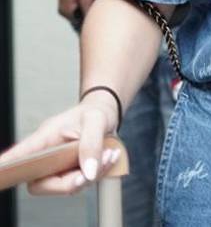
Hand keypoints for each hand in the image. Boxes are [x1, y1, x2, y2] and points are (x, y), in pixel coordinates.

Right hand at [0, 95, 122, 193]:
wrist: (106, 113)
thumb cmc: (94, 113)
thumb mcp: (96, 120)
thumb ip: (91, 144)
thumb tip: (88, 173)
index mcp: (44, 137)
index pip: (20, 155)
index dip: (8, 165)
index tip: (1, 171)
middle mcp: (46, 156)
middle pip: (41, 183)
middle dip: (67, 184)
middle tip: (89, 174)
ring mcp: (57, 166)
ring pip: (64, 186)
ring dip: (90, 176)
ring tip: (109, 154)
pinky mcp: (71, 172)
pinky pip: (81, 182)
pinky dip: (99, 173)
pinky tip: (111, 156)